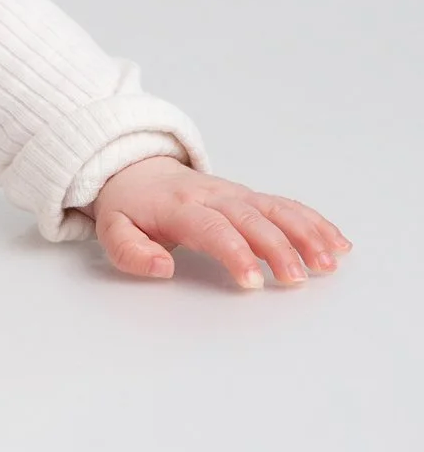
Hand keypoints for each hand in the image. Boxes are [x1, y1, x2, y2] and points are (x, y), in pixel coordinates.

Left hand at [81, 155, 352, 289]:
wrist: (135, 170)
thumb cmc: (129, 207)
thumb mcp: (113, 230)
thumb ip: (130, 252)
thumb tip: (162, 267)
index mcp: (179, 206)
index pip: (211, 227)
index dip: (235, 252)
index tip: (253, 281)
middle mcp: (212, 196)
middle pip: (251, 218)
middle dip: (277, 247)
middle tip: (296, 279)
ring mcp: (235, 194)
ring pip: (276, 209)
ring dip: (305, 234)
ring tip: (328, 263)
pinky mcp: (249, 196)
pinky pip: (286, 206)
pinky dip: (313, 222)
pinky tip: (337, 243)